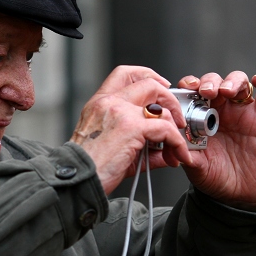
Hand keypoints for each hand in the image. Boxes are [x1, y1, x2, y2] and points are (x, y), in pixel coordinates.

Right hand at [70, 66, 193, 194]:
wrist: (78, 180)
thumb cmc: (89, 167)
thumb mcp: (110, 145)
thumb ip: (137, 141)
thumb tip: (164, 149)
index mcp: (99, 104)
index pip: (124, 74)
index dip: (147, 75)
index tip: (162, 86)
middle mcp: (108, 103)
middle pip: (149, 84)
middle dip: (170, 100)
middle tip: (177, 120)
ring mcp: (120, 112)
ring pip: (161, 108)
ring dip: (175, 128)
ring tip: (177, 148)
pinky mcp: (131, 128)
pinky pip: (165, 129)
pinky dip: (177, 143)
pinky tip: (177, 155)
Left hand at [177, 72, 255, 210]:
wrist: (241, 193)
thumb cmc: (215, 176)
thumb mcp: (195, 166)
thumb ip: (185, 153)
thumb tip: (173, 142)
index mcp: (198, 117)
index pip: (191, 91)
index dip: (188, 85)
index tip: (185, 90)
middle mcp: (218, 110)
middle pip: (214, 82)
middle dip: (209, 81)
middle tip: (205, 91)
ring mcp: (240, 112)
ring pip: (238, 82)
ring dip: (232, 80)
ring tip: (226, 90)